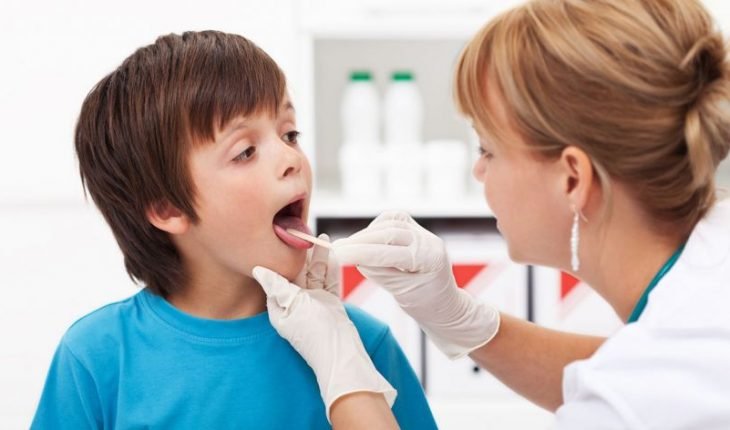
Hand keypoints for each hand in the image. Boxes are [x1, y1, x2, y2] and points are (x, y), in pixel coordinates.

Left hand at [252, 235, 395, 421]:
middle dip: (300, 254)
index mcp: (280, 306)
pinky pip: (330, 281)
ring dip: (318, 257)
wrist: (342, 353)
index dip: (278, 257)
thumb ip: (277, 286)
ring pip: (315, 274)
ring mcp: (314, 303)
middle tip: (303, 231)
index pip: (276, 276)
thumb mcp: (292, 306)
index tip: (279, 237)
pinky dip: (331, 267)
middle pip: (297, 272)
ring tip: (320, 237)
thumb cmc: (313, 333)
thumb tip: (257, 269)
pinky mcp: (330, 303)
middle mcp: (295, 303)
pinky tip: (332, 252)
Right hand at [332, 211, 499, 358]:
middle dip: (359, 241)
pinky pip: (391, 221)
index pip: (389, 252)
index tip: (337, 254)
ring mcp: (423, 233)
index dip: (360, 252)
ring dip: (365, 235)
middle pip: (388, 233)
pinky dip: (374, 229)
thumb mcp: (402, 293)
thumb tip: (355, 258)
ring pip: (388, 223)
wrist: (443, 303)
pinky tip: (364, 241)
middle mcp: (428, 241)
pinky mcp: (415, 229)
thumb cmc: (425, 304)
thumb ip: (380, 273)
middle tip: (335, 250)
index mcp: (430, 259)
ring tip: (346, 248)